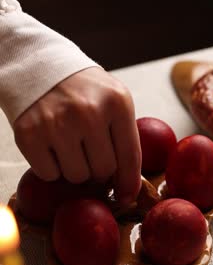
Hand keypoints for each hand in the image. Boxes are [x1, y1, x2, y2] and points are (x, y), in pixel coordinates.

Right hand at [14, 67, 141, 203]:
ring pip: (77, 177)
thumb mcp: (114, 99)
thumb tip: (127, 189)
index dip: (129, 183)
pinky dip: (51, 167)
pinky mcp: (29, 135)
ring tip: (70, 145)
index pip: (130, 157)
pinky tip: (51, 145)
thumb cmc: (83, 90)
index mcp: (117, 102)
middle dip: (99, 170)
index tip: (126, 196)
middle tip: (90, 154)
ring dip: (75, 168)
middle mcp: (88, 113)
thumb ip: (125, 138)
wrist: (39, 67)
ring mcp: (57, 124)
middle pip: (103, 171)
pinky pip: (49, 175)